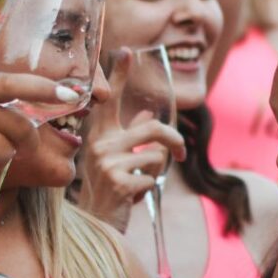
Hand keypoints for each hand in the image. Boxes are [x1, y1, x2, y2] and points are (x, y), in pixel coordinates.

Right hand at [78, 49, 185, 232]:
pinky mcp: (119, 182)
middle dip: (175, 140)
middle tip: (182, 152)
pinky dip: (149, 189)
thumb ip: (132, 137)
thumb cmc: (110, 191)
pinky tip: (132, 198)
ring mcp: (108, 163)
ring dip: (156, 173)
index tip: (127, 51)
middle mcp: (99, 145)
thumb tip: (148, 114)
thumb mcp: (119, 160)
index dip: (119, 75)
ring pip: (157, 156)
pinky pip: (153, 178)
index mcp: (100, 136)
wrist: (96, 225)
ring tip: (139, 184)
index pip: (110, 101)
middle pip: (154, 129)